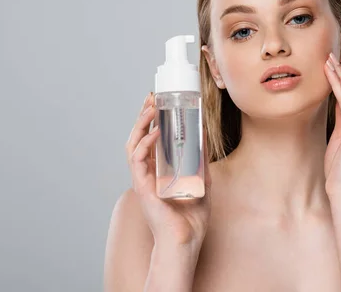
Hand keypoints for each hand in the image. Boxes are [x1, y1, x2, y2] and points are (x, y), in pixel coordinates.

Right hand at [125, 92, 211, 248]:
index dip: (151, 120)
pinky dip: (144, 143)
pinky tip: (153, 132)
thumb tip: (206, 141)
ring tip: (151, 107)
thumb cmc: (190, 220)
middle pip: (139, 137)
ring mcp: (143, 179)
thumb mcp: (202, 184)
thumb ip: (202, 164)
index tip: (158, 102)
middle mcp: (147, 173)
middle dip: (144, 115)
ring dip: (141, 124)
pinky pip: (138, 160)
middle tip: (152, 97)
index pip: (150, 140)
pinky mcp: (142, 187)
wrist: (184, 242)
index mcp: (158, 172)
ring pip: (134, 144)